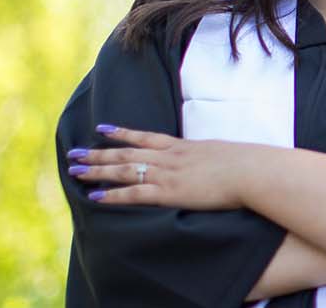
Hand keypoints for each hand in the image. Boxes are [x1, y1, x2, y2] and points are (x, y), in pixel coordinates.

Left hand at [66, 125, 265, 209]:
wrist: (252, 171)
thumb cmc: (246, 164)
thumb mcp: (224, 154)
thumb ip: (210, 157)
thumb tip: (212, 161)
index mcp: (183, 147)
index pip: (145, 137)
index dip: (122, 133)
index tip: (101, 129)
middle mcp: (170, 157)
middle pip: (126, 153)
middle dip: (98, 153)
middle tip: (73, 153)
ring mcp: (168, 174)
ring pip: (124, 170)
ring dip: (97, 170)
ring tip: (75, 171)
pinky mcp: (170, 192)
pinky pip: (134, 193)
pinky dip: (113, 194)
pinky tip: (95, 196)